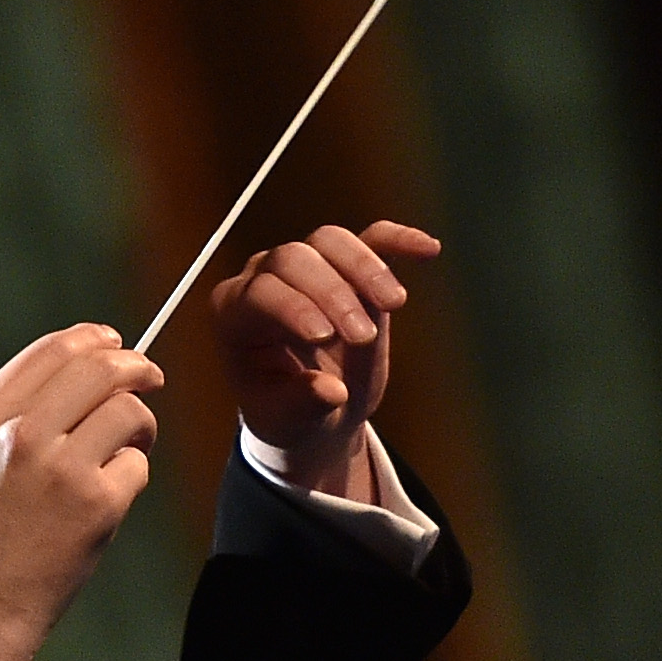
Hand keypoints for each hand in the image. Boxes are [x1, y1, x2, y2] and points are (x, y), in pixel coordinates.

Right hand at [0, 324, 162, 660]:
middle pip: (100, 367)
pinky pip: (137, 466)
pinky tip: (107, 499)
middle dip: (136, 367)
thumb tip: (83, 373)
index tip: (117, 345)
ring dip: (140, 426)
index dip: (96, 339)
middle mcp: (17, 431)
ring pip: (128, 411)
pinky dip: (131, 478)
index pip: (53, 349)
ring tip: (128, 448)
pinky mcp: (94, 504)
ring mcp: (59, 466)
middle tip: (151, 378)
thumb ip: (13, 413)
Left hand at [211, 221, 436, 500]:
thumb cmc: (287, 414)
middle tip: (363, 338)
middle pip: (295, 258)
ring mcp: (306, 268)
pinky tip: (427, 250)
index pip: (260, 292)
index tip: (325, 337)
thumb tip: (330, 391)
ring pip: (331, 242)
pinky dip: (398, 240)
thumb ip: (302, 404)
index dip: (293, 308)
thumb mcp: (287, 421)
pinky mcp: (348, 268)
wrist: (312, 411)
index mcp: (234, 315)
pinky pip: (371, 239)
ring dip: (365, 268)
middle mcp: (263, 279)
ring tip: (395, 304)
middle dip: (332, 293)